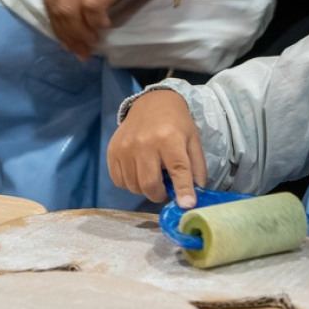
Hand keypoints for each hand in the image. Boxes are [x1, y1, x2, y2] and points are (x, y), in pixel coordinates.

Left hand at [43, 0, 177, 57]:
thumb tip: (81, 10)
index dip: (56, 23)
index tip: (68, 41)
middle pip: (56, 4)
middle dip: (66, 34)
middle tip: (81, 51)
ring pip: (69, 8)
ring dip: (79, 33)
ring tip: (93, 44)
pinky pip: (92, 5)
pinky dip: (95, 21)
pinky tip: (106, 25)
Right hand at [107, 90, 205, 206]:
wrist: (152, 103)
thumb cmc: (176, 124)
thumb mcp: (193, 141)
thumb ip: (196, 169)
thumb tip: (192, 198)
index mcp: (169, 138)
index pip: (178, 169)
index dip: (183, 190)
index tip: (186, 205)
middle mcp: (144, 143)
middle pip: (149, 184)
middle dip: (160, 195)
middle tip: (165, 190)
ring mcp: (125, 147)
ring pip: (133, 186)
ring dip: (145, 189)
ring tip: (152, 176)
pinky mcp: (112, 151)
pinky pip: (119, 181)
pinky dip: (130, 183)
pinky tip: (139, 172)